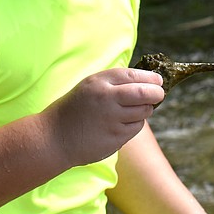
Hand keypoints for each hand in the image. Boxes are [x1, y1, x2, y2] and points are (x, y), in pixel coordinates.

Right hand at [42, 68, 163, 166]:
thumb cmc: (75, 109)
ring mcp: (112, 119)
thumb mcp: (89, 87)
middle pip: (145, 93)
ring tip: (134, 109)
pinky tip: (122, 124)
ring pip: (143, 112)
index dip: (150, 78)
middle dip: (156, 93)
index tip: (158, 81)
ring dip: (144, 110)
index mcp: (99, 82)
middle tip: (159, 94)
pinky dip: (134, 124)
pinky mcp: (115, 138)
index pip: (133, 75)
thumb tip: (147, 81)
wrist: (55, 137)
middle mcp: (107, 99)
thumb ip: (114, 83)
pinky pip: (135, 128)